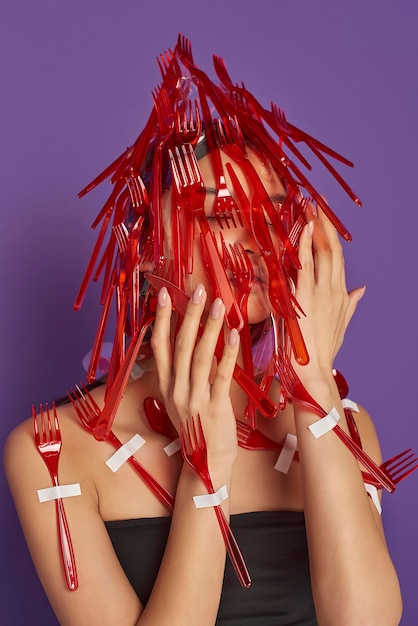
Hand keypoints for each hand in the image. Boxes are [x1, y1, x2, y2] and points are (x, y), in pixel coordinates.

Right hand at [150, 284, 240, 470]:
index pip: (159, 345)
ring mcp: (193, 398)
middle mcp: (176, 389)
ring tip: (218, 303)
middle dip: (188, 314)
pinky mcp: (214, 407)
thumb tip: (187, 341)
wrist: (205, 464)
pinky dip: (227, 353)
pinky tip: (234, 334)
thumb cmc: (196, 427)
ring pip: (200, 356)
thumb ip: (181, 372)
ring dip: (209, 327)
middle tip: (198, 289)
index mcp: (166, 384)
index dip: (160, 318)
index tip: (163, 293)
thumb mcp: (179, 398)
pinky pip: (220, 375)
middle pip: (180, 344)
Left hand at [293, 202, 364, 383]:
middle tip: (319, 202)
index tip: (325, 218)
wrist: (314, 370)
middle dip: (327, 224)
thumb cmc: (322, 350)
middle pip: (333, 249)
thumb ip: (351, 304)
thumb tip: (362, 289)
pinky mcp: (307, 297)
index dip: (332, 236)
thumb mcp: (340, 325)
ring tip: (311, 206)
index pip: (338, 258)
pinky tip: (305, 229)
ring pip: (323, 253)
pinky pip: (307, 265)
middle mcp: (334, 290)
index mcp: (341, 294)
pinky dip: (307, 245)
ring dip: (317, 227)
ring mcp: (322, 292)